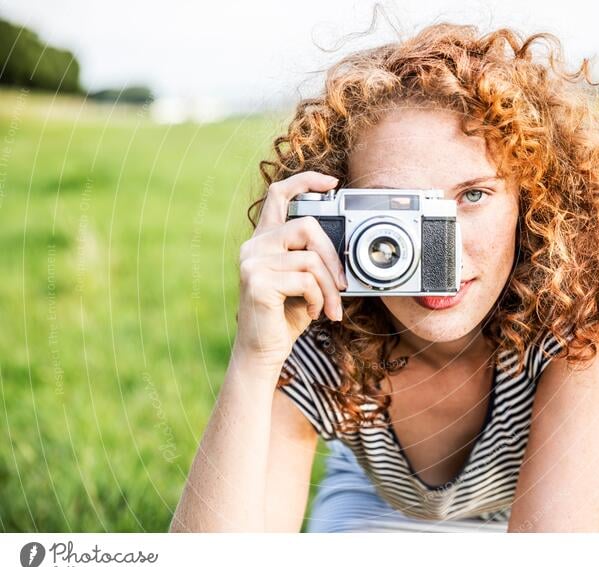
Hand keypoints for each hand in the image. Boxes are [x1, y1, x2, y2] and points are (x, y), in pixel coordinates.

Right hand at [234, 171, 346, 366]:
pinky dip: (318, 298)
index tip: (331, 183)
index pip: (278, 194)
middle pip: (306, 226)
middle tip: (343, 285)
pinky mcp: (257, 282)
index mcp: (264, 240)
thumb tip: (344, 250)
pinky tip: (313, 312)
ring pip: (310, 259)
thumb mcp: (303, 281)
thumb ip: (312, 258)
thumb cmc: (285, 316)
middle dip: (332, 257)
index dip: (305, 181)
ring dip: (328, 288)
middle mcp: (253, 246)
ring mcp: (252, 263)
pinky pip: (305, 280)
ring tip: (329, 307)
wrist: (263, 352)